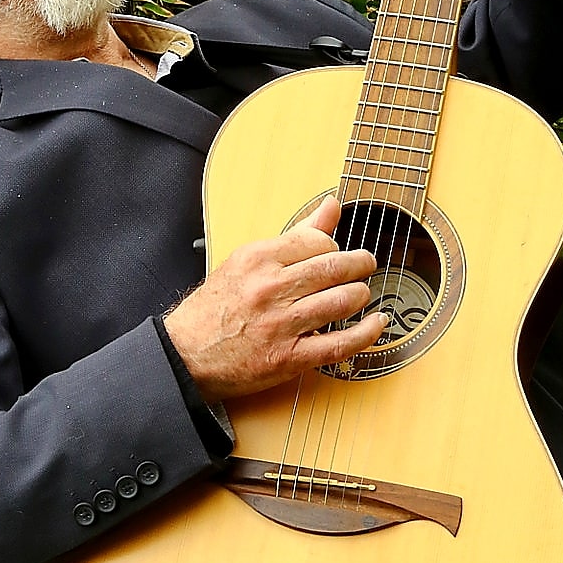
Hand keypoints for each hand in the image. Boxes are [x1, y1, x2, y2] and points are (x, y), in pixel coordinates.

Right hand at [163, 197, 387, 402]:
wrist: (185, 354)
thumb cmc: (214, 309)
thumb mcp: (247, 261)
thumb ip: (295, 234)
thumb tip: (331, 205)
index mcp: (258, 259)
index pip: (317, 241)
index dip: (335, 247)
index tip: (337, 253)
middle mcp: (270, 289)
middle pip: (334, 269)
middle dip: (359, 265)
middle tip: (365, 265)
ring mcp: (281, 325)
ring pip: (341, 302)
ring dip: (361, 295)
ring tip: (361, 294)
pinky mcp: (289, 358)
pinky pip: (339, 344)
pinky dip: (366, 333)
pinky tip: (377, 324)